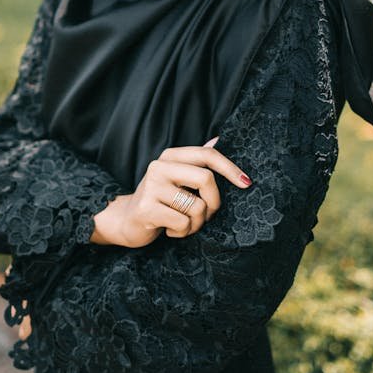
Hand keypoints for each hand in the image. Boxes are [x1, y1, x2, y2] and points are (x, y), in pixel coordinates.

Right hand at [90, 138, 252, 248]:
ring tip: (183, 224)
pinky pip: (183, 223)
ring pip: (197, 207)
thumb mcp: (177, 177)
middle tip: (207, 214)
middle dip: (214, 203)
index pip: (207, 155)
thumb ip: (196, 161)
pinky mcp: (147, 209)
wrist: (125, 220)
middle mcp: (160, 166)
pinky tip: (170, 230)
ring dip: (196, 223)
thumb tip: (218, 139)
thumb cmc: (159, 199)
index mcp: (170, 156)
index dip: (230, 168)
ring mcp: (152, 187)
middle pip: (206, 179)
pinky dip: (183, 233)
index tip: (246, 183)